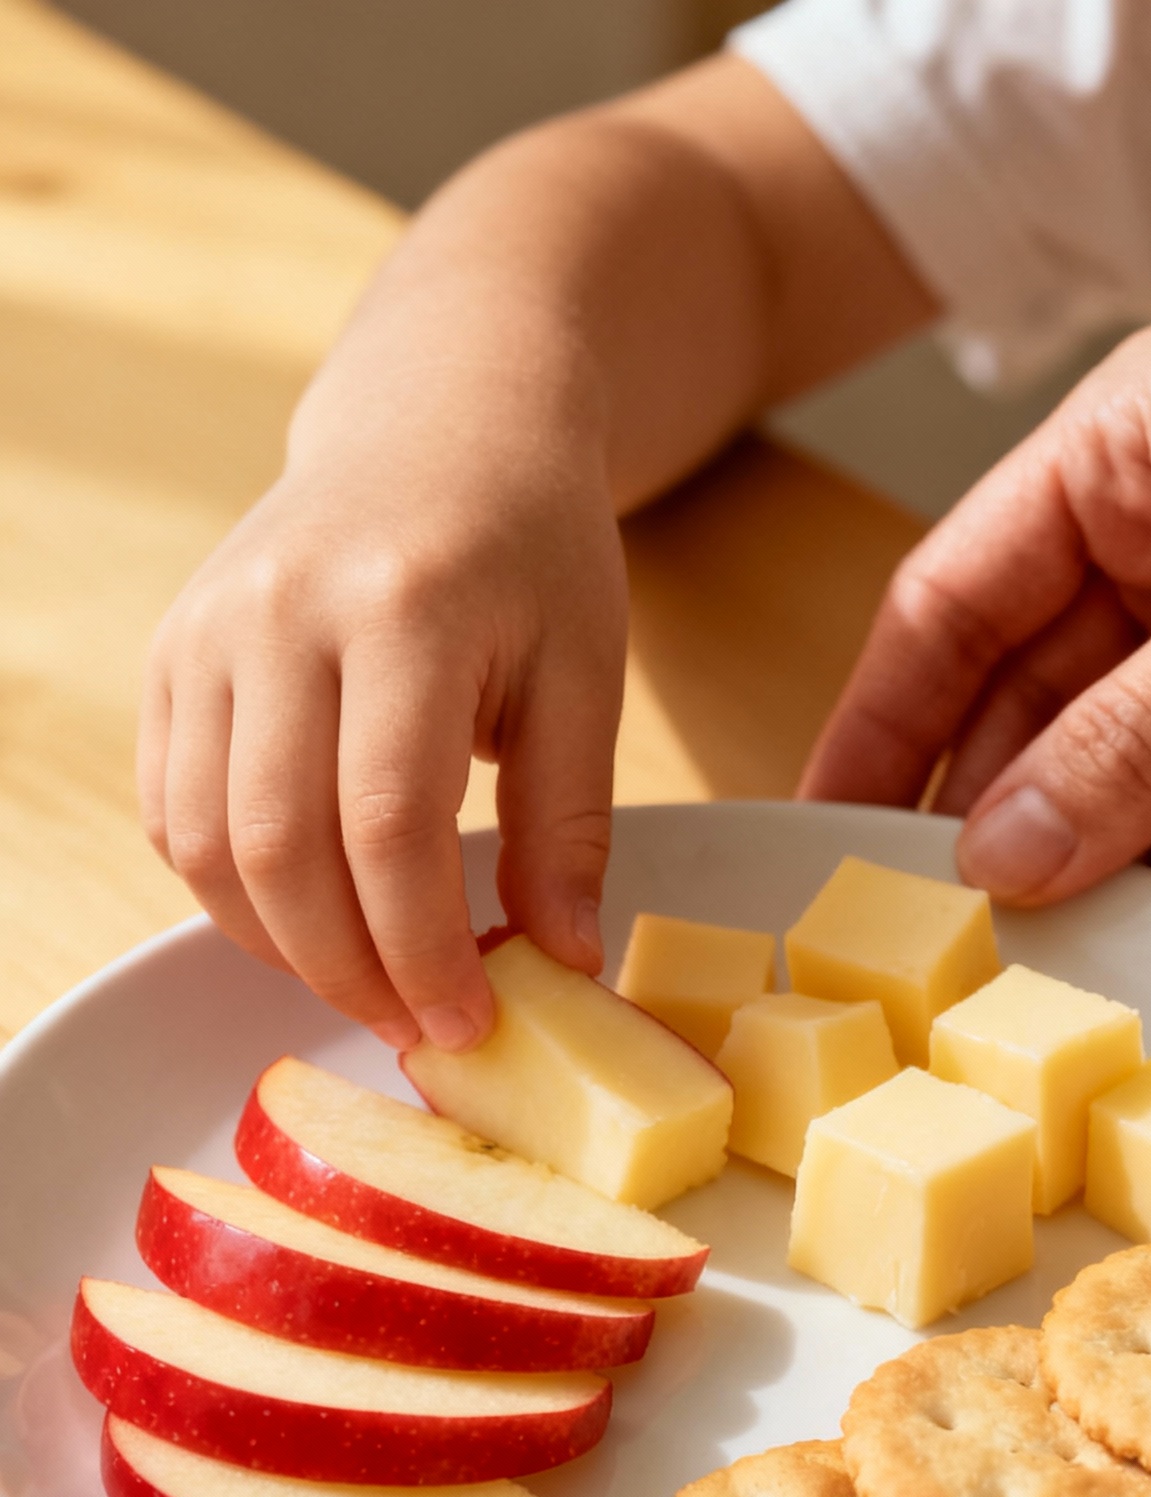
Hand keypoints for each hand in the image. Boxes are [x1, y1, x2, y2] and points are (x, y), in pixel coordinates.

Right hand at [138, 407, 626, 1048]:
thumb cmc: (530, 551)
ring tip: (368, 983)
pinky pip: (171, 814)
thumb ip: (571, 824)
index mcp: (404, 606)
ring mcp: (208, 630)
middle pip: (282, 849)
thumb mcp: (587, 673)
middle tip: (415, 1027)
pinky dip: (232, 894)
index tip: (467, 1023)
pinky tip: (310, 920)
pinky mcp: (171, 655)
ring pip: (208, 846)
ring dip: (284, 948)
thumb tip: (560, 965)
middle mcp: (282, 611)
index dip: (423, 950)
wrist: (439, 423)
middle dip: (349, 970)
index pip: (389, 825)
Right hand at [802, 313, 1150, 938]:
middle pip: (1055, 704)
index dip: (883, 718)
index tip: (826, 834)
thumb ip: (1138, 737)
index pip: (958, 596)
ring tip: (1086, 970)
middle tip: (952, 941)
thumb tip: (1006, 854)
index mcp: (1139, 451)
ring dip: (1142, 872)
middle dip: (1018, 820)